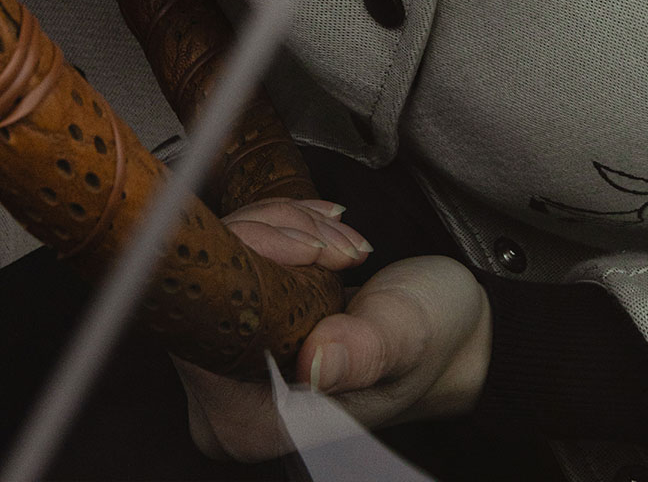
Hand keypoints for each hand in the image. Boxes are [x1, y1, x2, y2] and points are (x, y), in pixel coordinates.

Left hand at [174, 200, 491, 462]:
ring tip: (344, 246)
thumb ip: (365, 352)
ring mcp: (226, 352)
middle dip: (277, 238)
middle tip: (338, 247)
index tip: (310, 252)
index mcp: (254, 423)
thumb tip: (316, 364)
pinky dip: (283, 225)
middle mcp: (225, 396)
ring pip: (223, 249)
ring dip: (287, 226)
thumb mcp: (407, 338)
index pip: (199, 328)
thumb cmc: (433, 341)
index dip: (250, 268)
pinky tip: (327, 237)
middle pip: (208, 280)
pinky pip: (236, 243)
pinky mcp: (236, 313)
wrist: (447, 322)